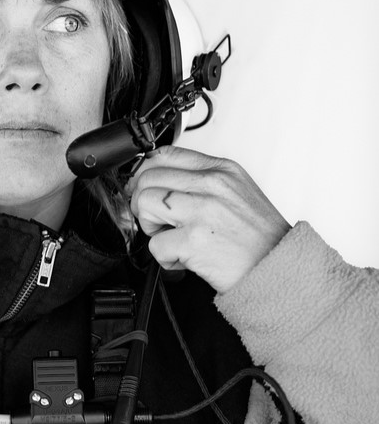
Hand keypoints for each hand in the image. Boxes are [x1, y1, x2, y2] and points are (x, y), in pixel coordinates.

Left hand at [127, 146, 290, 293]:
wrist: (280, 269)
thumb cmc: (257, 238)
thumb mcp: (236, 193)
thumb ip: (201, 182)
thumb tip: (160, 180)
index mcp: (220, 170)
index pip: (164, 154)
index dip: (144, 172)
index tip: (143, 187)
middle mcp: (211, 185)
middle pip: (147, 178)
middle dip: (143, 203)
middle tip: (158, 221)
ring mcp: (202, 210)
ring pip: (145, 203)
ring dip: (150, 226)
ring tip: (170, 237)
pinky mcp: (194, 240)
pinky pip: (154, 244)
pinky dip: (164, 257)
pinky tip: (183, 258)